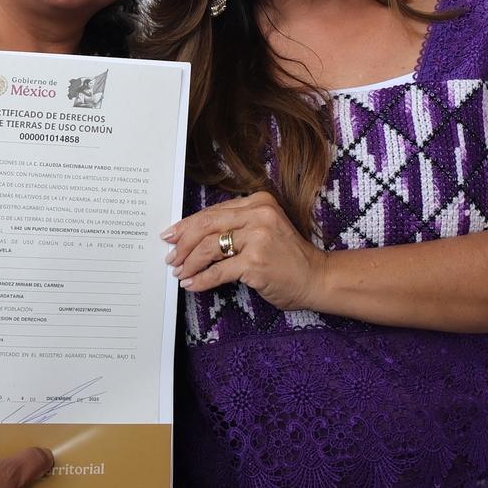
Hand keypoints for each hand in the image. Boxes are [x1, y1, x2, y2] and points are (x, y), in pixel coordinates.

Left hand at [162, 192, 328, 310]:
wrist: (316, 277)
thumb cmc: (287, 257)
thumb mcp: (263, 230)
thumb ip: (235, 226)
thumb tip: (194, 236)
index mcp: (258, 202)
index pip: (213, 212)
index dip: (188, 225)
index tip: (172, 235)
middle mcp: (258, 214)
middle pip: (206, 226)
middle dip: (183, 243)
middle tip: (171, 257)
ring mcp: (257, 237)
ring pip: (209, 248)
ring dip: (189, 263)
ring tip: (180, 272)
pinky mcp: (255, 262)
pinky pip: (218, 271)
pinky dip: (201, 280)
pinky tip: (192, 285)